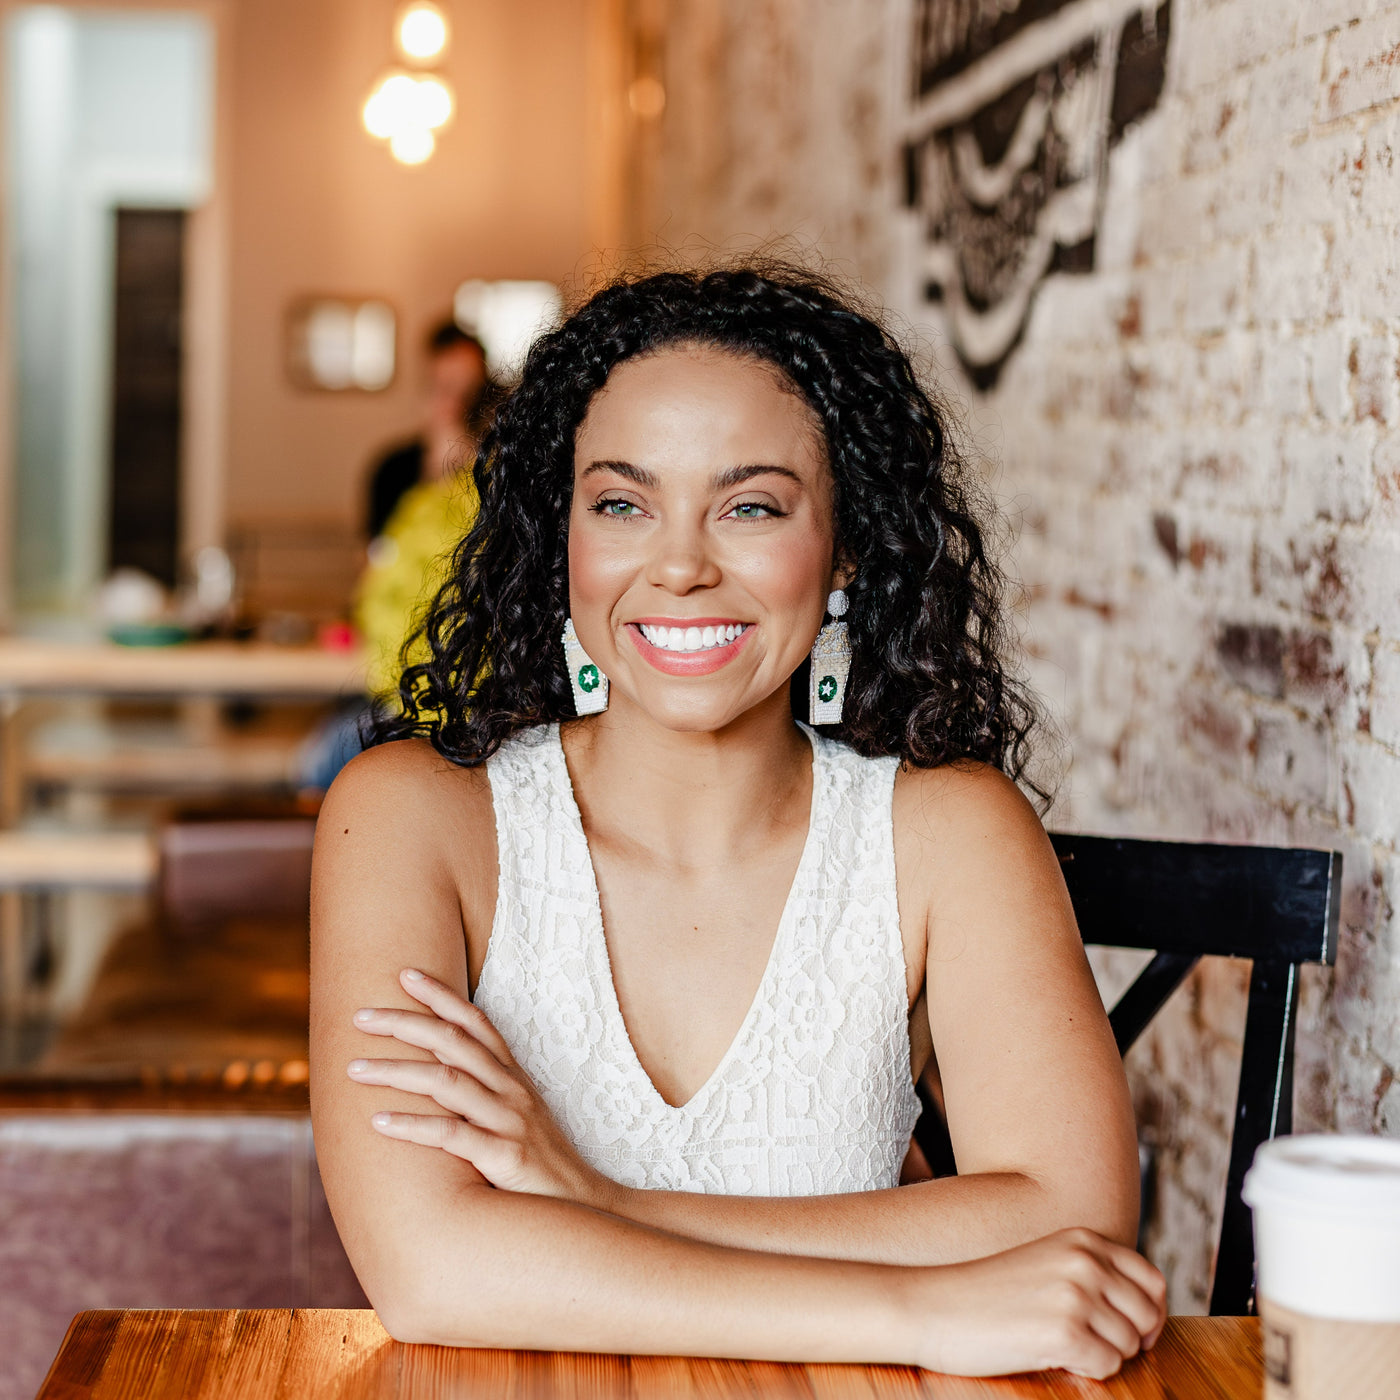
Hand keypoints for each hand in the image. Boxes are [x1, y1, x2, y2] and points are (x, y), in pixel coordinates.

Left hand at [347, 968, 616, 1207]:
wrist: (585, 1210)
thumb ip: (481, 1095)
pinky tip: (378, 1122)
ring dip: (396, 1071)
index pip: (475, 1023)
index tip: (405, 974)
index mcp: (513, 1078)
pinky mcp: (506, 1157)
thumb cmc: (540, 1167)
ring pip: (446, 1082)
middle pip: (454, 1042)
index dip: (441, 995)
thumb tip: (432, 1072)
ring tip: (354, 1068)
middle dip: (405, 1023)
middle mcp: (511, 1091)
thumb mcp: (515, 1120)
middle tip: (361, 1016)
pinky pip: (452, 1135)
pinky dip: (412, 1126)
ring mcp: (510, 1121)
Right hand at [915, 1228, 1166, 1378]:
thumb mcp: (1046, 1263)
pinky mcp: (1064, 1333)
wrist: (934, 1306)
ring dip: (1101, 1354)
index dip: (1149, 1314)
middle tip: (1091, 1345)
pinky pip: (1107, 1366)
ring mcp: (1075, 1296)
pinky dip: (1084, 1369)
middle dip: (1129, 1339)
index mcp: (1082, 1239)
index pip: (1152, 1280)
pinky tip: (1049, 1354)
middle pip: (1147, 1316)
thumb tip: (1148, 1312)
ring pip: (1129, 1346)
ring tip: (1058, 1344)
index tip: (1132, 1332)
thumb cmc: (988, 1294)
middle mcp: (1084, 1261)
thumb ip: (1092, 1273)